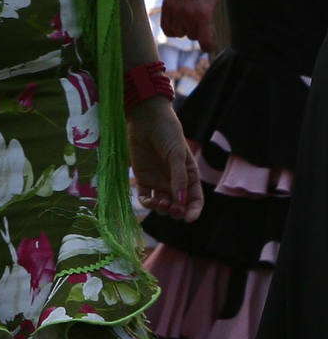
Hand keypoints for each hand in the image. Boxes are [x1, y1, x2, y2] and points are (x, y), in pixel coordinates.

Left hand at [129, 96, 203, 221]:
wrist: (146, 119)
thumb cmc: (167, 133)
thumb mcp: (177, 154)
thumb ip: (179, 177)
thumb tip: (181, 200)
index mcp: (190, 177)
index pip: (195, 200)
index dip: (194, 211)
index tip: (189, 219)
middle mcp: (175, 182)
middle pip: (178, 206)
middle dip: (176, 212)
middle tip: (171, 208)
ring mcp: (159, 182)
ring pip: (162, 205)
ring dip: (161, 209)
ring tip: (158, 203)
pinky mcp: (143, 179)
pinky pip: (146, 197)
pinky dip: (146, 203)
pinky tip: (147, 200)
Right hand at [161, 0, 218, 52]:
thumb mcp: (213, 0)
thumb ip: (209, 18)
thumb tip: (206, 33)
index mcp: (203, 13)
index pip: (205, 41)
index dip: (208, 46)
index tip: (209, 45)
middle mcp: (187, 15)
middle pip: (192, 36)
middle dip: (196, 31)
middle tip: (200, 21)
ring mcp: (174, 11)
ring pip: (179, 34)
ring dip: (184, 29)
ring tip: (188, 19)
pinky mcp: (165, 7)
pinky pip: (167, 28)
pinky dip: (172, 28)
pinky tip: (177, 22)